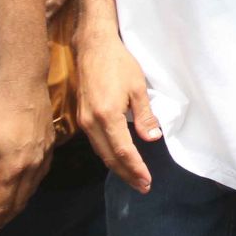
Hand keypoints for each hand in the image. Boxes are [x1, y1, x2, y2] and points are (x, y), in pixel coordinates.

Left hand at [0, 74, 51, 235]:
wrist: (24, 82)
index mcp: (14, 168)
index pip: (3, 205)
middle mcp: (34, 166)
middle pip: (20, 202)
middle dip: (3, 218)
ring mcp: (45, 155)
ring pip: (33, 190)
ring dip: (17, 205)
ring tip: (2, 210)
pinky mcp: (51, 145)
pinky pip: (41, 176)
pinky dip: (29, 188)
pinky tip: (21, 185)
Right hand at [75, 32, 161, 191]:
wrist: (93, 48)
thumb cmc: (119, 64)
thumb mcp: (138, 88)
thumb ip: (144, 116)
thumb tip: (152, 139)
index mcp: (107, 116)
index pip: (123, 151)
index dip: (136, 168)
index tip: (147, 181)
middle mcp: (91, 124)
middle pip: (109, 157)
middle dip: (127, 174)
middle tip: (143, 187)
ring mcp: (84, 122)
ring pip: (101, 152)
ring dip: (118, 167)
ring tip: (134, 178)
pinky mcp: (82, 117)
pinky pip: (96, 143)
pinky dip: (109, 155)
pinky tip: (119, 159)